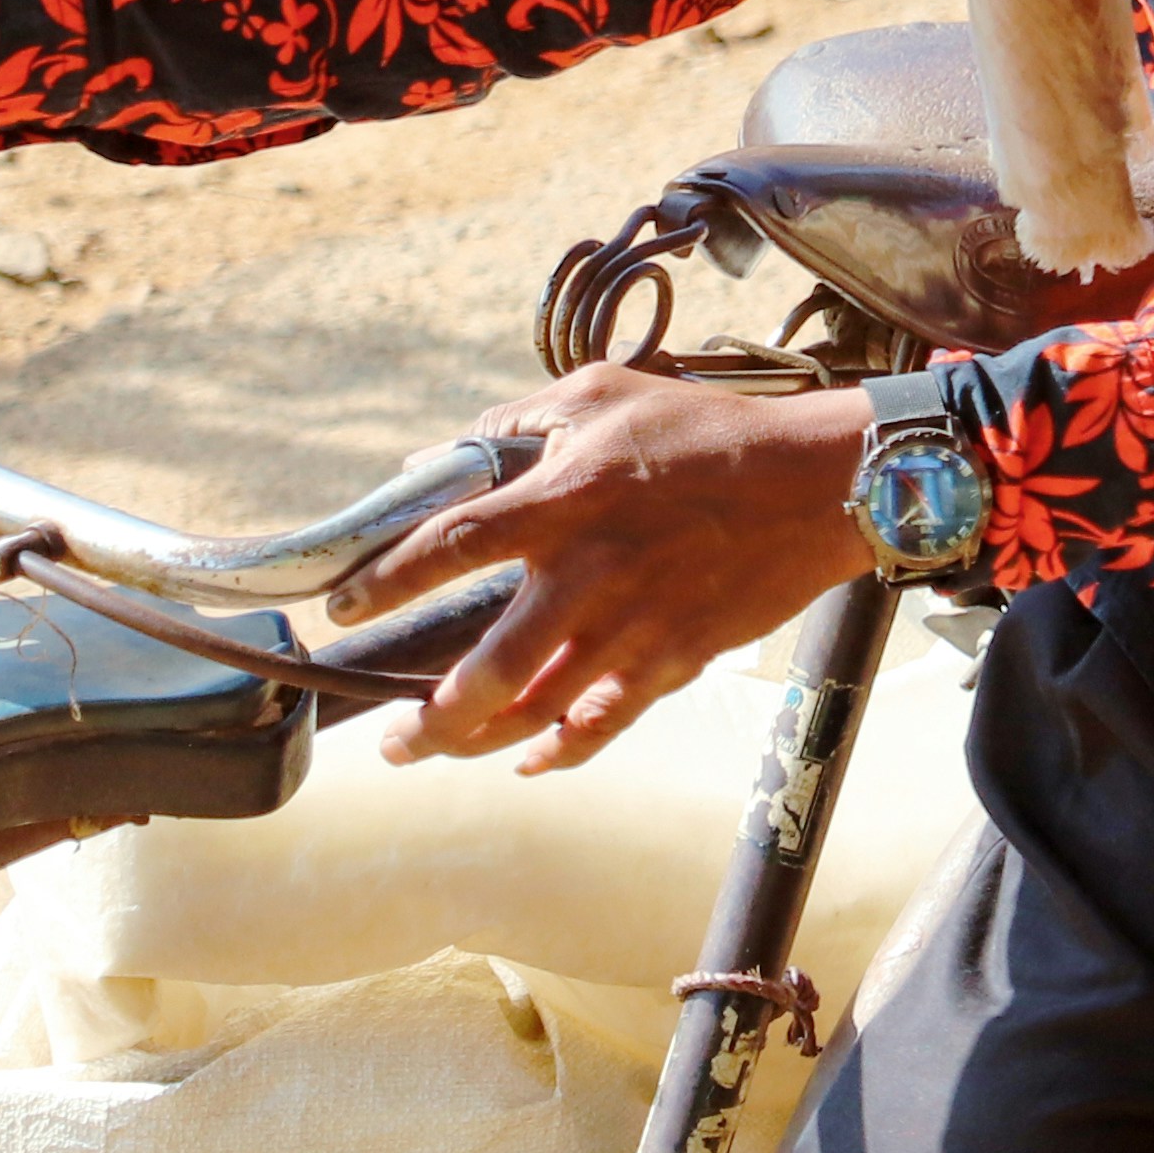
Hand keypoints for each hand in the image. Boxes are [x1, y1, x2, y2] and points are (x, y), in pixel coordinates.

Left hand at [344, 364, 874, 772]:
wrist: (813, 484)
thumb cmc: (702, 431)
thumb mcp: (600, 393)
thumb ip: (514, 423)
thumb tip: (443, 458)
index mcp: (562, 501)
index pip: (450, 546)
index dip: (385, 580)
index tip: (340, 605)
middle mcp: (588, 575)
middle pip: (486, 670)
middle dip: (427, 718)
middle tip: (387, 737)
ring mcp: (632, 630)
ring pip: (538, 712)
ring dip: (477, 742)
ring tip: (435, 750)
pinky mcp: (673, 662)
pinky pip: (603, 725)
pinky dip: (560, 751)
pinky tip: (529, 759)